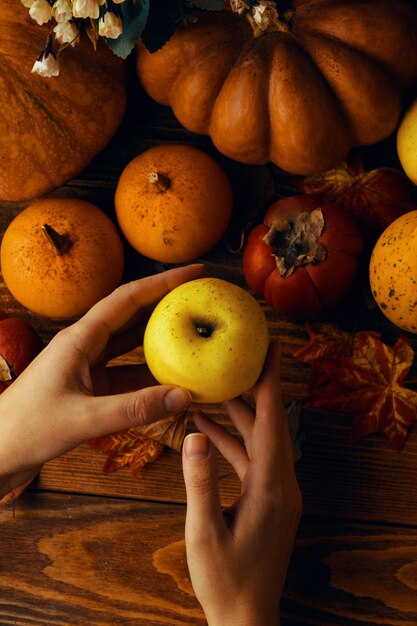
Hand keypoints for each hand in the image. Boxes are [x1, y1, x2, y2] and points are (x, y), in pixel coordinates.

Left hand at [0, 264, 203, 497]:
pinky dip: (150, 372)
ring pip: (131, 342)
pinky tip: (172, 377)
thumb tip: (183, 395)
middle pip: (132, 314)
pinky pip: (126, 371)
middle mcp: (84, 345)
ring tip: (192, 330)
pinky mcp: (88, 386)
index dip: (163, 282)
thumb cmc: (27, 429)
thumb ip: (134, 408)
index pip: (127, 299)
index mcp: (79, 339)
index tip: (194, 272)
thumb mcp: (84, 419)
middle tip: (200, 297)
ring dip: (160, 336)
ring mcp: (86, 365)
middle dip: (166, 302)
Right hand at [182, 342, 301, 625]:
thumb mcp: (204, 533)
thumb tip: (194, 435)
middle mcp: (280, 484)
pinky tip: (206, 428)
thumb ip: (199, 483)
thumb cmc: (226, 581)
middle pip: (269, 424)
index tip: (270, 349)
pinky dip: (230, 442)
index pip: (274, 422)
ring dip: (237, 414)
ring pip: (258, 440)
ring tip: (213, 385)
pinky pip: (249, 460)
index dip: (271, 383)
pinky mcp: (266, 499)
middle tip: (238, 355)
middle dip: (254, 388)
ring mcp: (275, 492)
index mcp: (271, 487)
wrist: (246, 619)